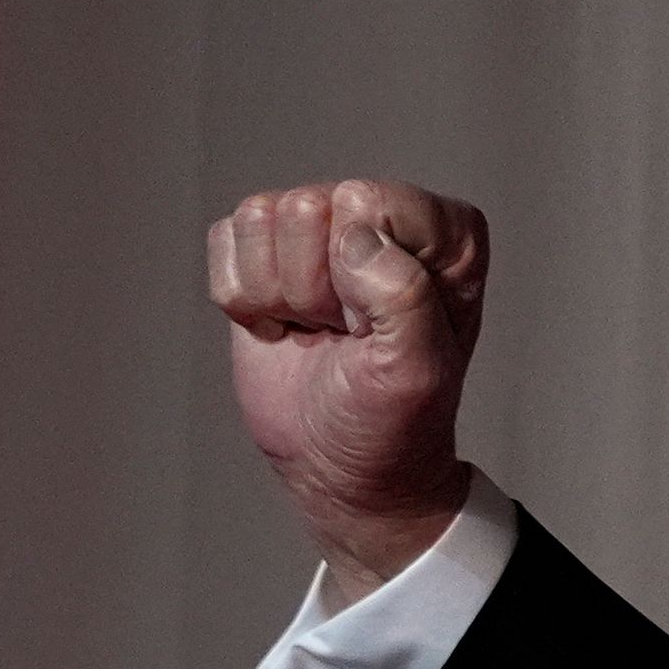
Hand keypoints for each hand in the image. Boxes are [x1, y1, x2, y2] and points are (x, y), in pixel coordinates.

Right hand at [207, 179, 489, 601]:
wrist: (341, 466)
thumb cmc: (395, 423)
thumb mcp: (417, 373)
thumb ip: (404, 298)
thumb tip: (357, 240)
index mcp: (443, 236)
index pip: (372, 202)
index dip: (362, 276)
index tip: (376, 327)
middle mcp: (382, 217)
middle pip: (307, 209)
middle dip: (316, 289)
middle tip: (345, 334)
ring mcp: (320, 229)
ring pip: (259, 220)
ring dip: (280, 294)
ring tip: (318, 330)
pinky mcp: (264, 250)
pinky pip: (225, 242)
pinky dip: (244, 299)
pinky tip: (283, 325)